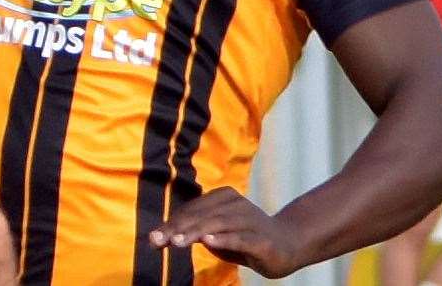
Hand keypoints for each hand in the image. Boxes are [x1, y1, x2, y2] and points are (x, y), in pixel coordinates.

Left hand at [149, 187, 306, 278]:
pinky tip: (207, 241)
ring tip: (176, 242)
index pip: (191, 211)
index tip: (152, 239)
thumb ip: (196, 231)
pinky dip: (223, 239)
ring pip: (216, 225)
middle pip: (200, 216)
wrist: (289, 244)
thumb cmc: (246, 238)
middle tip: (157, 240)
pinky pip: (239, 237)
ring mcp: (249, 219)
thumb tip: (168, 234)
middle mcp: (235, 204)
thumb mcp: (218, 234)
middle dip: (176, 229)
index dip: (171, 225)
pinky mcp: (261, 238)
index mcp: (223, 197)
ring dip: (194, 233)